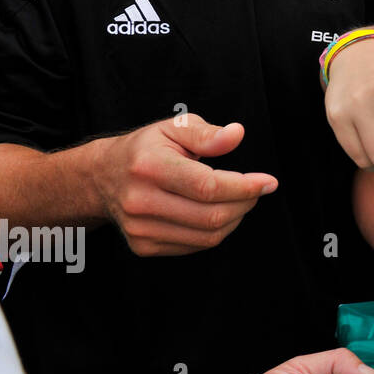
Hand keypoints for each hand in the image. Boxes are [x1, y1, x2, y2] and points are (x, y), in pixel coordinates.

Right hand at [91, 116, 276, 256]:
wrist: (103, 177)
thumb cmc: (147, 148)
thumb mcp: (174, 128)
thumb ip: (207, 133)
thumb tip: (237, 134)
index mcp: (148, 167)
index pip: (208, 186)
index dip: (245, 187)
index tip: (269, 182)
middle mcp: (140, 201)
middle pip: (211, 216)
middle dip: (245, 204)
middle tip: (257, 190)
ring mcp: (139, 229)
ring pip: (207, 236)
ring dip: (235, 219)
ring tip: (240, 200)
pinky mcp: (143, 246)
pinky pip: (195, 246)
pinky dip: (216, 231)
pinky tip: (217, 212)